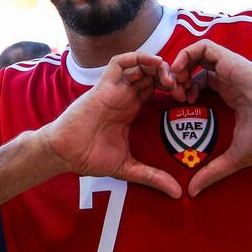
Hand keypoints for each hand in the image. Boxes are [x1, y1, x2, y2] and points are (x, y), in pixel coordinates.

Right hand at [39, 52, 181, 197]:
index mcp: (131, 107)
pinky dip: (139, 58)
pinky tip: (156, 64)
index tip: (187, 99)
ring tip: (172, 78)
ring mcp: (115, 88)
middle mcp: (125, 94)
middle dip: (171, 76)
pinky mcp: (104, 84)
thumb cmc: (90, 157)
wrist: (65, 153)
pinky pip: (121, 62)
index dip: (173, 88)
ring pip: (140, 64)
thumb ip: (153, 177)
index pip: (157, 87)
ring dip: (159, 66)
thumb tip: (177, 194)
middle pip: (152, 73)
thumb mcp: (129, 168)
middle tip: (183, 88)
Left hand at [170, 40, 251, 196]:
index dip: (183, 91)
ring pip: (195, 55)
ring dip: (179, 66)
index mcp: (227, 94)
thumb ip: (213, 171)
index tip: (176, 106)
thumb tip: (193, 192)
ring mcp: (228, 68)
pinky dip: (187, 54)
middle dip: (177, 78)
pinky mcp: (230, 60)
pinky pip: (203, 47)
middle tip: (172, 95)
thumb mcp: (234, 156)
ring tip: (175, 85)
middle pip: (193, 68)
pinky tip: (180, 72)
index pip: (197, 84)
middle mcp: (225, 78)